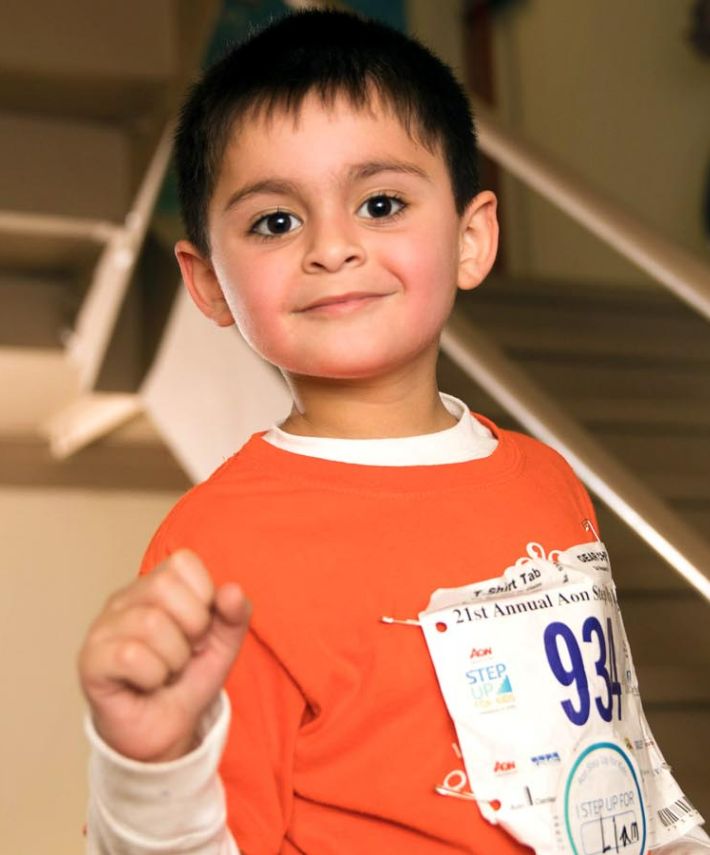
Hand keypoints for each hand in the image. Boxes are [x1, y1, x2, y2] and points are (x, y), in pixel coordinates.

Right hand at [78, 549, 250, 761]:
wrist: (165, 732)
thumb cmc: (187, 680)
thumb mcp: (223, 645)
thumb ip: (235, 614)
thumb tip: (231, 590)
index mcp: (153, 586)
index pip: (183, 562)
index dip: (204, 597)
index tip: (201, 629)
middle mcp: (123, 600)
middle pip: (165, 585)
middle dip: (192, 626)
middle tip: (185, 653)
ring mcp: (102, 629)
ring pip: (151, 623)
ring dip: (174, 658)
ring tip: (166, 671)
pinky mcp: (90, 662)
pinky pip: (131, 656)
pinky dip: (153, 676)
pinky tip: (147, 684)